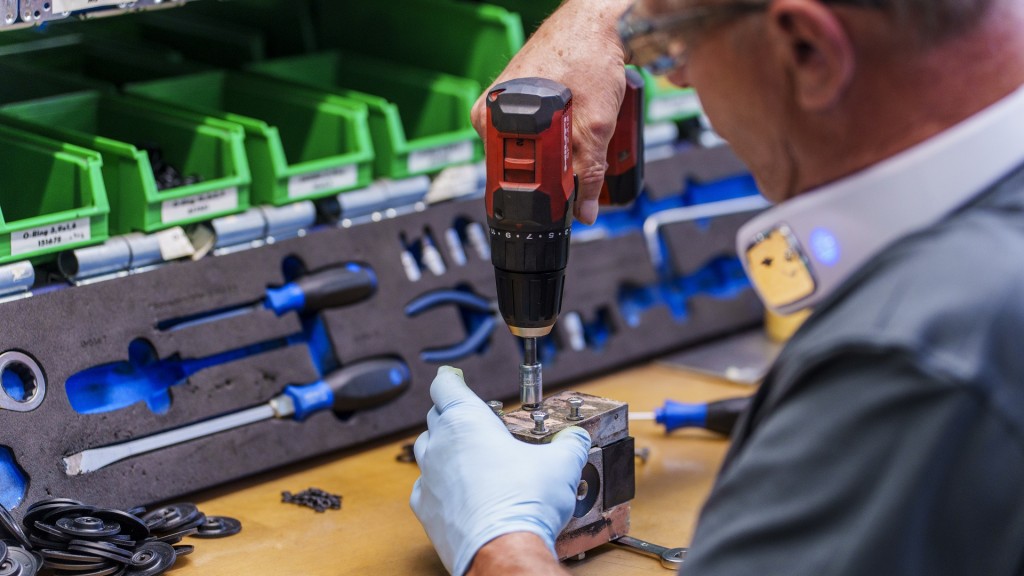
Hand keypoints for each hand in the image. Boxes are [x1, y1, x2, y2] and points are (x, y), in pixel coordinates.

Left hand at [410, 367, 590, 575]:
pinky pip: (425, 486)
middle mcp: (441, 444)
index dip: (450, 378)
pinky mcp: (425, 508)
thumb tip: (577, 438)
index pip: (445, 386)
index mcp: (467, 421)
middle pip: (436, 415)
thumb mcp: (561, 464)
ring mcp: (429, 477)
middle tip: (475, 420)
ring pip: (426, 449)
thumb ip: (569, 444)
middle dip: (452, 413)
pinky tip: (458, 490)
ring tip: (466, 453)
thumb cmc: (525, 502)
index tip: (453, 376)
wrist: (502, 550)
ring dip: (442, 446)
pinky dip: (438, 483)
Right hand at [471, 0, 632, 224]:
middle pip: (523, 165)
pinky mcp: (521, 96)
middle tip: (583, 157)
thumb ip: (589, 171)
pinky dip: (560, 132)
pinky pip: (538, 129)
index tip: (565, 200)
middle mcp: (493, 111)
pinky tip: (578, 118)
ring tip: (584, 127)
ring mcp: (506, 102)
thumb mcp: (595, 123)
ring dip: (562, 150)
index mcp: (493, 119)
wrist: (597, 17)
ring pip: (535, 147)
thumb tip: (584, 209)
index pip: (509, 177)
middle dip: (555, 171)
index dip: (542, 193)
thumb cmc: (588, 52)